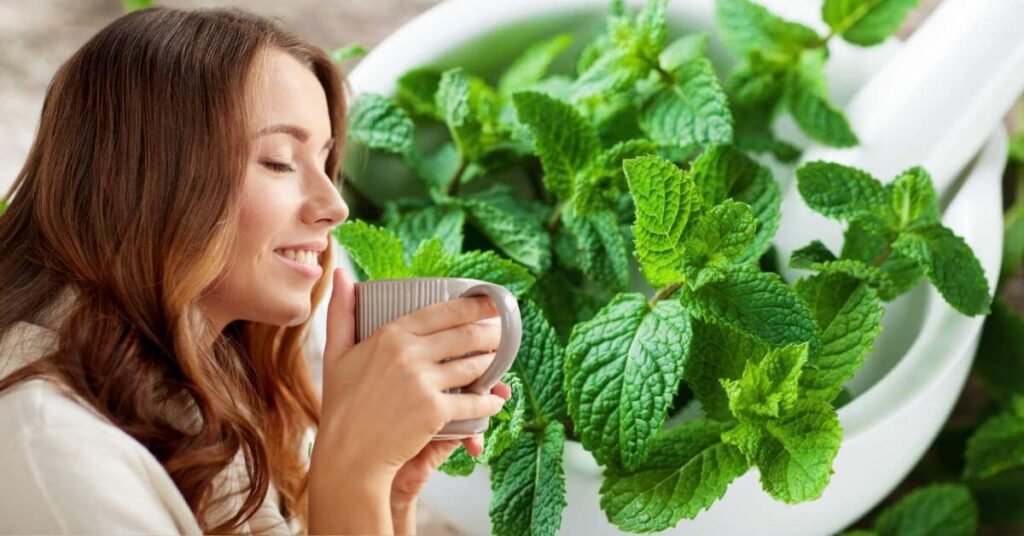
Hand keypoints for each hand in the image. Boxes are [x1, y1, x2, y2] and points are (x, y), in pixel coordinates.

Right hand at [309, 267, 508, 532]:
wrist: (348, 455)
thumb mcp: (336, 354)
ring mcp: (423, 382)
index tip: (491, 303)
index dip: (474, 306)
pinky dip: (489, 402)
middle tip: (503, 332)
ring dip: (492, 363)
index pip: (443, 312)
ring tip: (499, 361)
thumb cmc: (342, 406)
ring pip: (473, 366)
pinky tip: (496, 400)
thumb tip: (342, 273)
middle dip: (491, 332)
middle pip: (465, 335)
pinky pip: (473, 402)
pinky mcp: (435, 411)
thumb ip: (341, 313)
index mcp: (391, 335)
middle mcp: (409, 353)